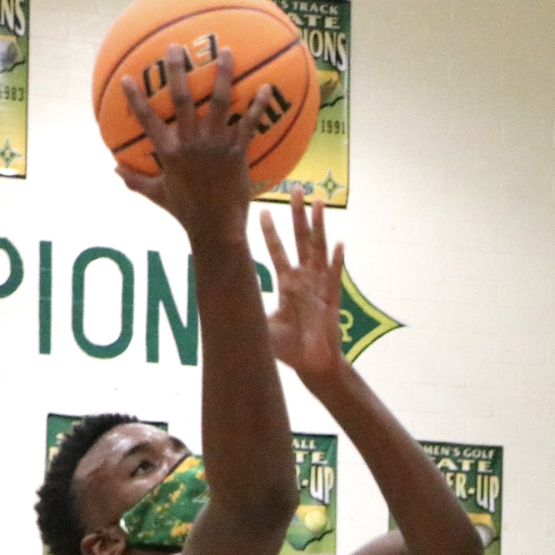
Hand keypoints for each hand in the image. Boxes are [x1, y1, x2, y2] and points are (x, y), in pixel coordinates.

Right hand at [116, 45, 272, 244]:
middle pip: (182, 99)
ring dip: (223, 75)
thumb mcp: (157, 195)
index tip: (128, 77)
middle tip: (177, 48)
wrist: (217, 229)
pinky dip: (258, 105)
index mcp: (169, 152)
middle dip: (178, 70)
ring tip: (228, 52)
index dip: (136, 98)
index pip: (147, 119)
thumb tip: (113, 169)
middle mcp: (191, 143)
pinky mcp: (238, 152)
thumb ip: (135, 180)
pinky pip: (249, 123)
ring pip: (219, 102)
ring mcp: (216, 145)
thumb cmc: (186, 213)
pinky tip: (267, 88)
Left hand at [260, 189, 346, 379]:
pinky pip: (335, 276)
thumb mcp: (261, 326)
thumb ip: (247, 310)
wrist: (312, 365)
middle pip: (301, 240)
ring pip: (319, 249)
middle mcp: (304, 279)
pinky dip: (337, 261)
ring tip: (318, 203)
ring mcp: (320, 286)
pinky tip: (338, 244)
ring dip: (318, 226)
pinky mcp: (333, 298)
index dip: (270, 232)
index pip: (277, 251)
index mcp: (287, 284)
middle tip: (296, 188)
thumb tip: (216, 303)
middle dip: (297, 215)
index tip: (262, 210)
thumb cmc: (289, 348)